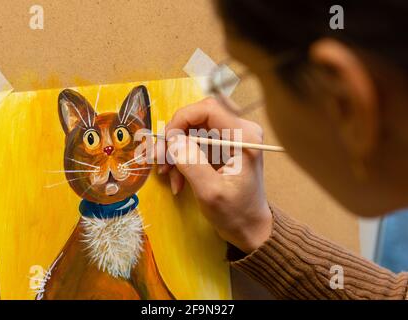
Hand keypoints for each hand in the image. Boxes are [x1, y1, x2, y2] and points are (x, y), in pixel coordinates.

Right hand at [156, 98, 272, 253]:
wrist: (249, 229)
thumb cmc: (236, 214)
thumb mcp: (210, 191)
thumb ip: (191, 162)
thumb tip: (171, 139)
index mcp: (244, 136)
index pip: (208, 109)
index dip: (182, 119)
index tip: (165, 140)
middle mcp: (239, 131)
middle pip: (197, 118)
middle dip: (174, 138)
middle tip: (158, 159)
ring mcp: (230, 139)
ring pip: (191, 131)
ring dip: (174, 151)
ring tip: (165, 174)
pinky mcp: (221, 149)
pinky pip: (194, 144)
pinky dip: (181, 160)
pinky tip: (176, 181)